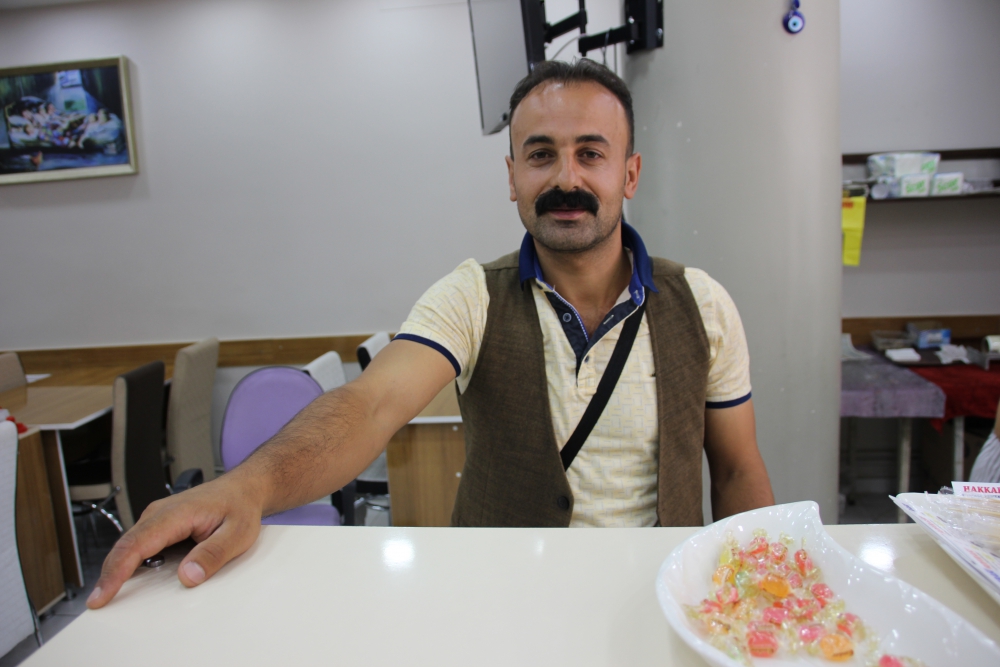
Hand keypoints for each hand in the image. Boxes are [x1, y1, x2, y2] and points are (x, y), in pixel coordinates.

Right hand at [86, 474, 262, 608]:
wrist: (243, 490)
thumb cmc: (239, 507)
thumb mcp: (237, 534)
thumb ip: (213, 554)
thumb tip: (188, 576)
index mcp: (176, 514)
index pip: (137, 544)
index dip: (116, 572)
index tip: (102, 595)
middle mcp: (159, 514)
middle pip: (125, 547)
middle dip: (109, 576)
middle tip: (99, 604)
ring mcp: (157, 519)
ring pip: (129, 547)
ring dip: (118, 571)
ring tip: (109, 597)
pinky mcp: (159, 526)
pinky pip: (139, 547)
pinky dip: (130, 564)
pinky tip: (129, 582)